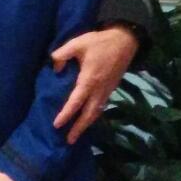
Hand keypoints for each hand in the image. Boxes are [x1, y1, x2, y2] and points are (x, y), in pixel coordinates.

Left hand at [51, 23, 139, 142]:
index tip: (57, 124)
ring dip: (87, 124)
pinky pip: (102, 105)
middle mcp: (99, 89)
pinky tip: (88, 118)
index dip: (66, 114)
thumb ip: (62, 55)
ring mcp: (107, 90)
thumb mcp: (77, 43)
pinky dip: (94, 115)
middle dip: (79, 128)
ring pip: (97, 111)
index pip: (75, 102)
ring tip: (77, 134)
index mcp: (89, 80)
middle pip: (89, 114)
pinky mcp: (112, 88)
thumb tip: (54, 68)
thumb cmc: (99, 42)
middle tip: (69, 140)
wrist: (125, 40)